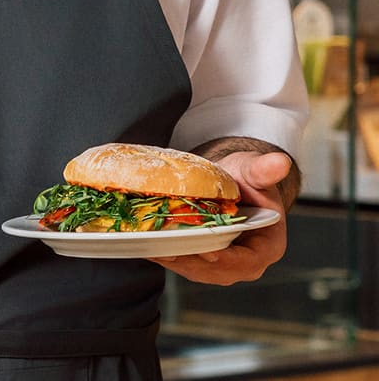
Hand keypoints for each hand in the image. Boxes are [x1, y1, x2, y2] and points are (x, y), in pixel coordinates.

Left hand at [147, 150, 290, 284]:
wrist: (233, 181)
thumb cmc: (247, 177)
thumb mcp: (254, 170)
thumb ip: (264, 169)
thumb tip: (280, 161)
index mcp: (268, 246)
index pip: (248, 260)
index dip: (227, 259)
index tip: (206, 251)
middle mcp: (247, 261)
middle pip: (219, 270)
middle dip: (193, 262)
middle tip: (168, 250)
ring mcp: (225, 264)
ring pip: (200, 270)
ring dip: (176, 261)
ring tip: (154, 248)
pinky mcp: (205, 259)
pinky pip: (187, 262)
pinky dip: (169, 255)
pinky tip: (151, 244)